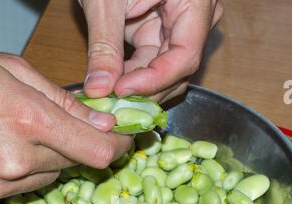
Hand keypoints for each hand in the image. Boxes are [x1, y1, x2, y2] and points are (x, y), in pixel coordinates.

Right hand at [0, 53, 131, 200]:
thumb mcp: (15, 72)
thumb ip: (64, 101)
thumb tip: (103, 123)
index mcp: (29, 120)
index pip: (98, 150)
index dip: (118, 146)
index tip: (123, 138)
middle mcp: (18, 159)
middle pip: (76, 162)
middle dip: (79, 144)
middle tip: (67, 126)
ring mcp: (2, 180)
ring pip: (52, 175)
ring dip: (52, 157)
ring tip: (26, 131)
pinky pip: (29, 185)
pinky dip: (31, 170)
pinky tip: (14, 148)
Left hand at [82, 0, 222, 101]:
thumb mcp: (106, 1)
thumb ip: (105, 47)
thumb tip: (99, 90)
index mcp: (194, 1)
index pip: (185, 56)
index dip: (154, 80)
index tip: (121, 90)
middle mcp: (195, 17)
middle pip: (177, 70)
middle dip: (144, 90)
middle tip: (112, 102)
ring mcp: (179, 27)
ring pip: (164, 73)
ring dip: (137, 88)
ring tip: (108, 94)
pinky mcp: (161, 33)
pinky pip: (152, 64)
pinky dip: (131, 77)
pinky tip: (111, 84)